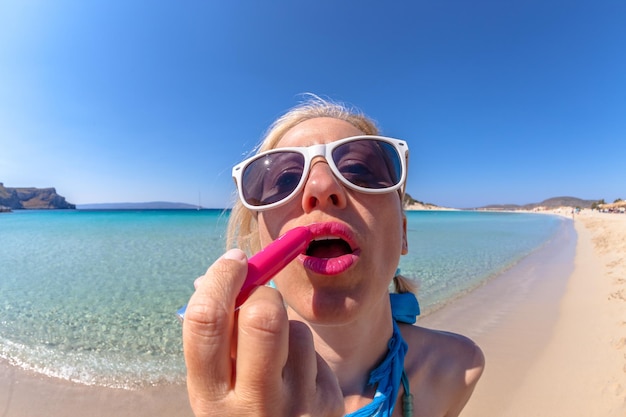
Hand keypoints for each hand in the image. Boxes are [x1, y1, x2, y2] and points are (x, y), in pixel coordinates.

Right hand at [183, 249, 343, 416]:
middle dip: (261, 292)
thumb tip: (215, 276)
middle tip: (259, 291)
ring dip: (284, 328)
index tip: (234, 260)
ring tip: (276, 357)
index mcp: (211, 398)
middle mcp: (254, 406)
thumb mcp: (216, 385)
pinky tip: (296, 376)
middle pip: (263, 316)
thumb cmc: (240, 409)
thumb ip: (215, 338)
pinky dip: (303, 351)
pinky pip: (315, 350)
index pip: (207, 321)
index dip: (221, 279)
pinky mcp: (329, 404)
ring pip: (296, 330)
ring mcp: (297, 407)